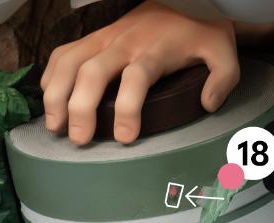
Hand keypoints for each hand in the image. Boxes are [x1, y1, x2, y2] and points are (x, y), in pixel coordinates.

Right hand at [41, 0, 238, 144]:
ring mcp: (104, 38)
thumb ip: (223, 76)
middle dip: (81, 107)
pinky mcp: (93, 38)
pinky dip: (51, 76)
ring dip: (57, 94)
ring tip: (55, 126)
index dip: (129, 109)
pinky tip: (50, 99)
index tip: (125, 138)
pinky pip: (63, 53)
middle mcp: (125, 43)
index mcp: (155, 49)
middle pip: (94, 72)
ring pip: (70, 61)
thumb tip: (208, 103)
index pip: (137, 77)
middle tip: (79, 139)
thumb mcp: (222, 51)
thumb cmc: (198, 33)